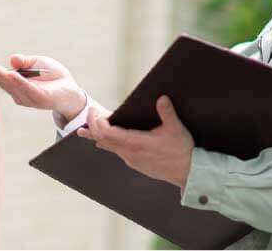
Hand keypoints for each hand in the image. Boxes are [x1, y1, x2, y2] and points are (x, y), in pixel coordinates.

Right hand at [0, 54, 86, 119]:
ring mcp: (29, 98)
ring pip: (15, 87)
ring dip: (6, 78)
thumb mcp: (39, 63)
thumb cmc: (53, 75)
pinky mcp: (42, 99)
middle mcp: (18, 93)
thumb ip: (26, 61)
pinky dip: (21, 83)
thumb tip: (13, 59)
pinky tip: (14, 75)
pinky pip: (30, 91)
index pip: (0, 77)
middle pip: (4, 83)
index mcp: (15, 84)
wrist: (72, 89)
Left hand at [77, 96, 194, 188]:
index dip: (97, 121)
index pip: (106, 132)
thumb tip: (162, 97)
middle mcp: (130, 153)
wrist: (188, 173)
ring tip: (83, 131)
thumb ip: (167, 112)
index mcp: (136, 143)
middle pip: (103, 140)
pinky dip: (107, 144)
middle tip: (88, 114)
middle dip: (93, 126)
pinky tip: (102, 143)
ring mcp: (132, 160)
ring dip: (96, 137)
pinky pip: (116, 152)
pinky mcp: (136, 164)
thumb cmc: (182, 149)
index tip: (93, 111)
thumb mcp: (176, 128)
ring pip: (108, 148)